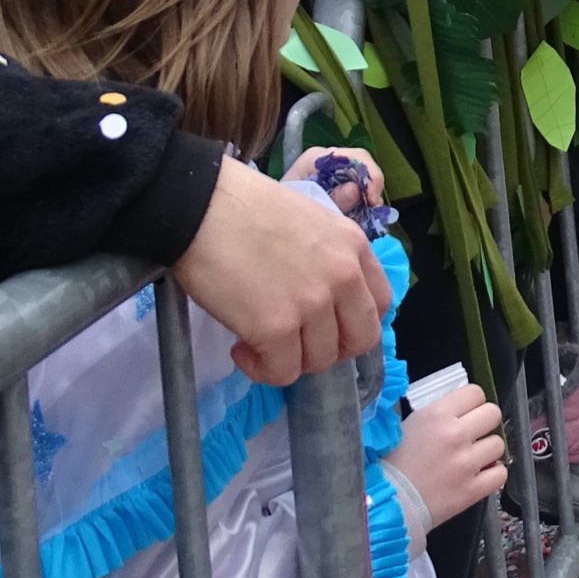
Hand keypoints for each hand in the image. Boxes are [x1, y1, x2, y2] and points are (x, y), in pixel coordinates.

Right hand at [173, 155, 391, 384]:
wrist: (199, 206)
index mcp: (353, 246)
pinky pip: (282, 372)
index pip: (379, 304)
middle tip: (298, 343)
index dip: (354, 323)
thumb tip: (326, 292)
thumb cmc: (244, 206)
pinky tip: (241, 349)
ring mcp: (312, 304)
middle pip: (361, 339)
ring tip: (260, 342)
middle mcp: (343, 276)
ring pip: (320, 360)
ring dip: (291, 359)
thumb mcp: (310, 218)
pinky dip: (261, 369)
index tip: (327, 326)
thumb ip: (329, 254)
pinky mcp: (276, 328)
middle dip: (331, 349)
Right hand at [389, 383, 506, 531]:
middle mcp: (455, 434)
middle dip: (484, 423)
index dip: (473, 403)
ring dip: (487, 451)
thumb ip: (437, 414)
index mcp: (437, 414)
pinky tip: (478, 475)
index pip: (475, 393)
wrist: (383, 503)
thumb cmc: (390, 465)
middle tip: (472, 435)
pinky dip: (492, 474)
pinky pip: (500, 474)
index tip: (467, 413)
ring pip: (498, 444)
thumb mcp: (409, 425)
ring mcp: (466, 463)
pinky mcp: (472, 489)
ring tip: (471, 458)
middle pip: (493, 414)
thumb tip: (459, 410)